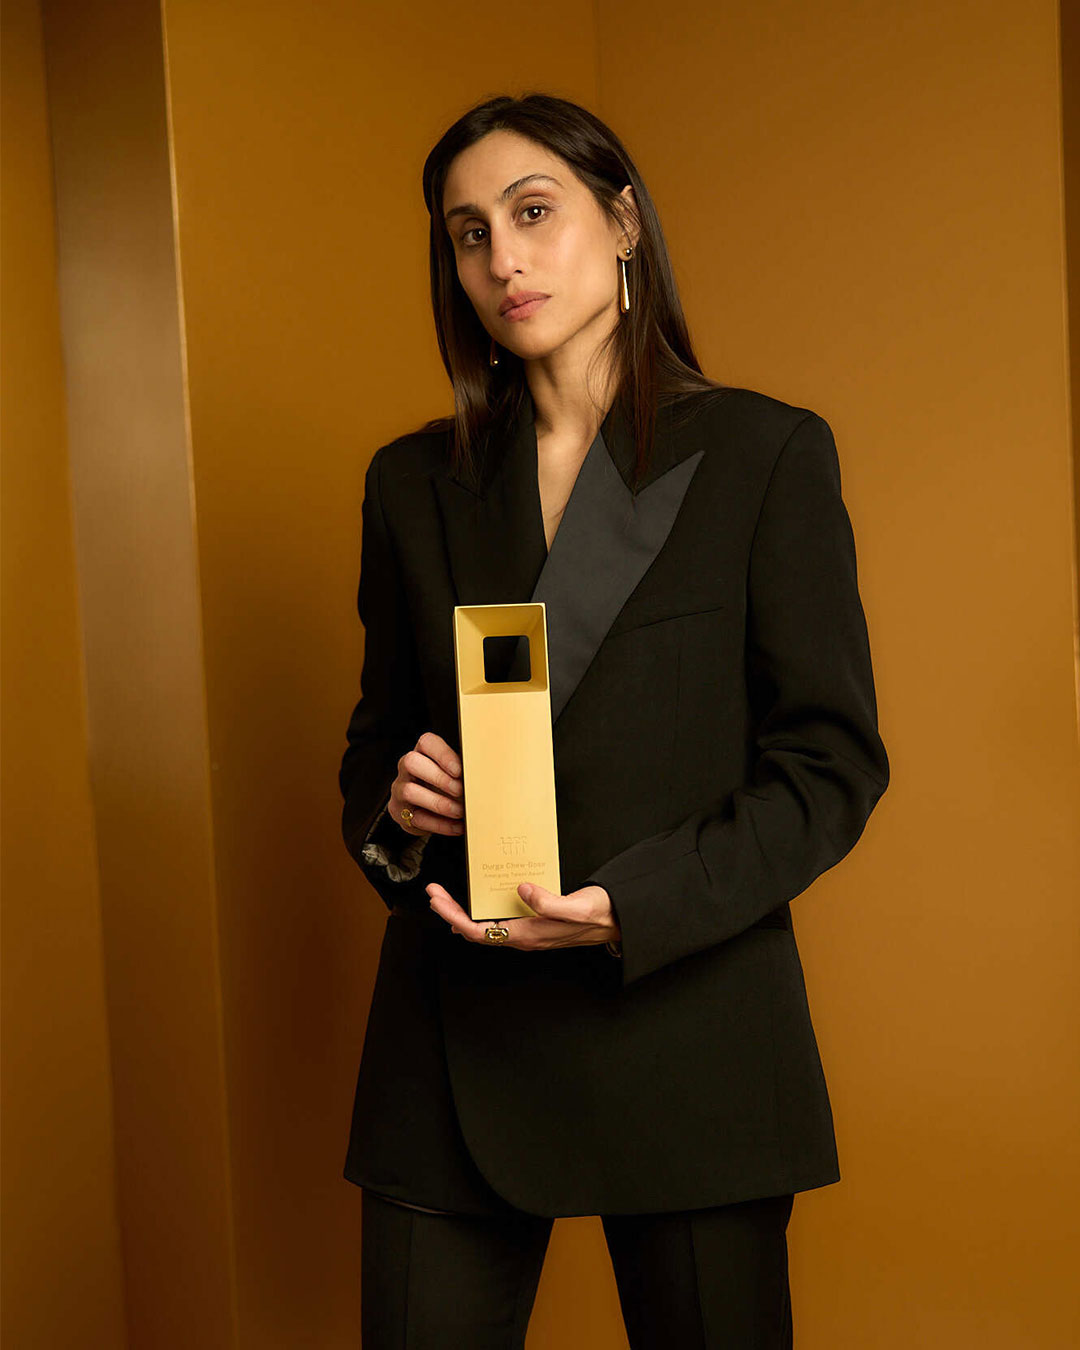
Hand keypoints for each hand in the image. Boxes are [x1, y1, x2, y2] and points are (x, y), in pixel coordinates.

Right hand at [390, 731, 464, 837]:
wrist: (429, 810)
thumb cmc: (446, 786)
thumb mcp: (455, 774)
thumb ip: (465, 770)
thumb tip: (484, 777)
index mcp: (423, 752)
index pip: (427, 742)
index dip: (443, 755)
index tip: (460, 770)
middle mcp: (407, 768)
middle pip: (411, 762)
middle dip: (439, 778)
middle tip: (460, 791)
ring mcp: (399, 790)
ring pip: (409, 791)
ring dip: (440, 803)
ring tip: (460, 811)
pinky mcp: (400, 812)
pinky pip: (417, 818)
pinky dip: (441, 825)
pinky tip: (457, 826)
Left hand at [426, 880, 620, 950]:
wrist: (617, 920)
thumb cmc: (598, 914)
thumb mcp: (576, 906)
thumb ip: (549, 902)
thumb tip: (521, 890)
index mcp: (527, 936)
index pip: (479, 932)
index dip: (454, 917)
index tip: (437, 900)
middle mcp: (523, 937)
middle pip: (475, 931)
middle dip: (450, 913)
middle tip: (433, 892)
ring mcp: (527, 931)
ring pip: (485, 927)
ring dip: (462, 912)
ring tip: (446, 896)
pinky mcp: (532, 923)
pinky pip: (499, 919)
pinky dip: (482, 908)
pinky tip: (479, 895)